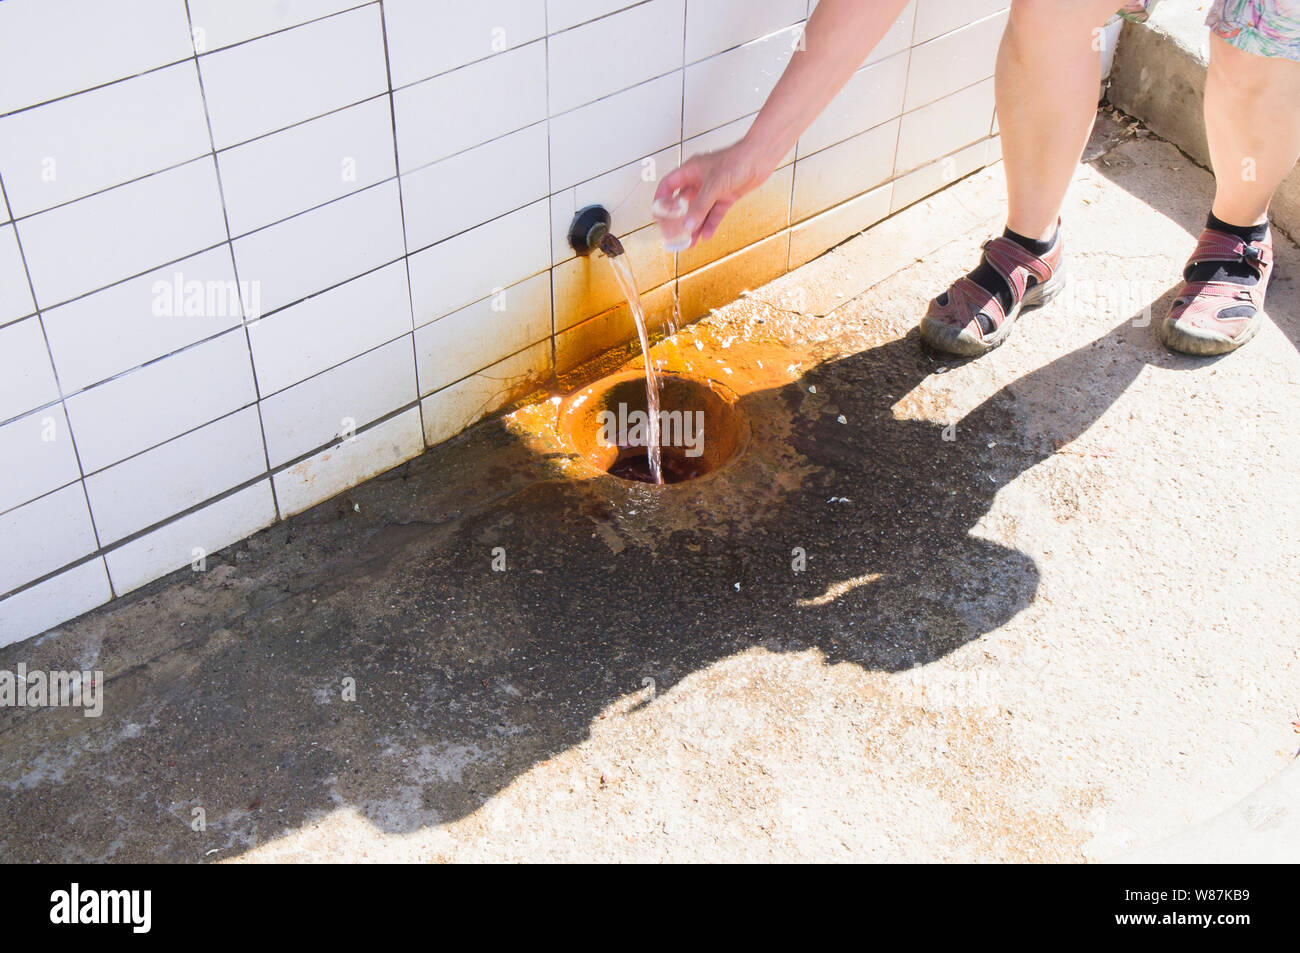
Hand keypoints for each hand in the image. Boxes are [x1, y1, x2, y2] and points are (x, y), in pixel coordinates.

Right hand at [653, 142, 774, 247]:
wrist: (760, 158)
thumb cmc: (736, 161)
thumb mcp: (714, 185)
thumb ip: (700, 206)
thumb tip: (688, 226)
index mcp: (690, 170)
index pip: (668, 185)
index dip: (661, 199)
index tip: (657, 215)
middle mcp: (699, 180)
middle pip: (683, 202)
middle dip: (678, 219)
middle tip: (674, 234)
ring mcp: (713, 189)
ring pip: (699, 211)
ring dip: (694, 226)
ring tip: (689, 242)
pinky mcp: (726, 196)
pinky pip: (714, 213)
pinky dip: (710, 224)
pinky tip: (706, 236)